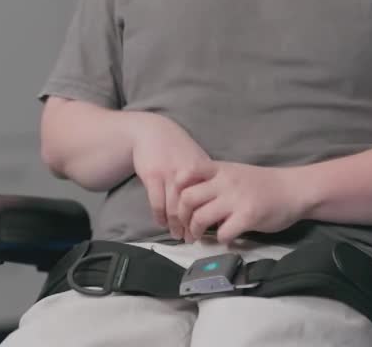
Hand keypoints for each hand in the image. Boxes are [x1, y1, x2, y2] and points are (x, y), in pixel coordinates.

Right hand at [128, 113, 214, 240]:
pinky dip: (160, 217)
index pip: (209, 199)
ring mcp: (169, 174)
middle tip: (192, 239)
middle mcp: (188, 172)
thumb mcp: (197, 158)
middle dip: (192, 226)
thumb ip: (207, 178)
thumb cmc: (177, 148)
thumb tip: (219, 203)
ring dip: (175, 226)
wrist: (152, 131)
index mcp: (203, 168)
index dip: (209, 217)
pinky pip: (157, 203)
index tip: (209, 230)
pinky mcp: (153, 176)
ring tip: (178, 235)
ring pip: (174, 208)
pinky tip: (162, 223)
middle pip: (192, 207)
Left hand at [174, 162, 307, 244]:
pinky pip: (223, 233)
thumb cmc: (264, 184)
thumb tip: (190, 198)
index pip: (187, 172)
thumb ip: (214, 181)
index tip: (180, 203)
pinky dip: (221, 240)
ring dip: (196, 231)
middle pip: (187, 198)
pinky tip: (226, 239)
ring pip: (200, 217)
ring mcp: (237, 199)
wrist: (295, 189)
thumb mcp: (236, 173)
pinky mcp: (248, 216)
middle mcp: (226, 182)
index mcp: (221, 169)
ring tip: (198, 237)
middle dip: (181, 216)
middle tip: (185, 227)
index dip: (177, 189)